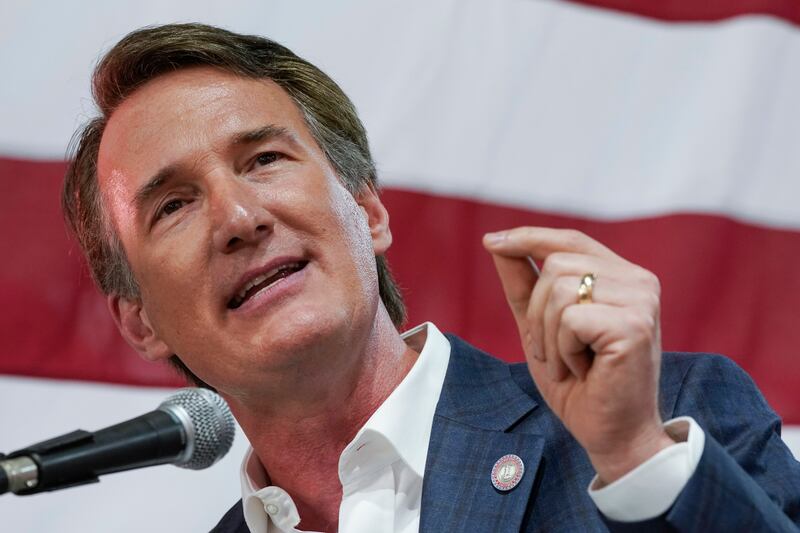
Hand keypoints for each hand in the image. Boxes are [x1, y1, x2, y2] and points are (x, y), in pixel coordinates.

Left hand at [483, 227, 674, 482]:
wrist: (610, 433)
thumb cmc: (578, 381)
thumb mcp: (539, 325)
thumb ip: (523, 283)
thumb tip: (496, 241)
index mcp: (621, 276)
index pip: (570, 241)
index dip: (529, 237)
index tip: (490, 242)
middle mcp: (638, 281)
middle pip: (556, 265)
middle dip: (537, 313)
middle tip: (552, 352)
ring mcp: (641, 301)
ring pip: (559, 290)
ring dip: (549, 336)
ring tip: (569, 364)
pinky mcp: (634, 326)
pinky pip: (569, 319)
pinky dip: (562, 350)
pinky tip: (583, 371)